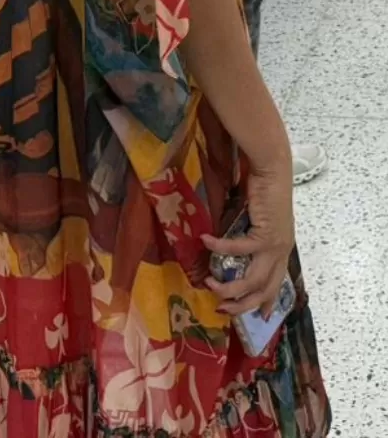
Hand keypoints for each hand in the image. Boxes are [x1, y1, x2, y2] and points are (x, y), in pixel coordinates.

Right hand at [203, 165, 294, 318]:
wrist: (272, 170)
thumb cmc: (265, 189)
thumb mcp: (260, 219)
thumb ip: (251, 234)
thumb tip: (233, 246)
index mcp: (281, 250)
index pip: (276, 283)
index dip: (267, 301)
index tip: (260, 317)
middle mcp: (281, 252)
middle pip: (264, 289)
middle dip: (243, 304)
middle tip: (222, 307)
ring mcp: (275, 245)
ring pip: (253, 279)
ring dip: (230, 286)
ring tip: (210, 284)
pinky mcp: (265, 234)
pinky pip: (238, 248)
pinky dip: (220, 248)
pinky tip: (205, 242)